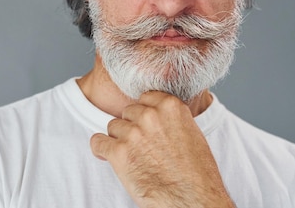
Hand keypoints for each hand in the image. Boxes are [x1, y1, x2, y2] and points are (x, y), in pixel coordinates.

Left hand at [90, 91, 235, 207]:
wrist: (193, 201)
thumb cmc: (196, 174)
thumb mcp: (192, 133)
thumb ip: (171, 119)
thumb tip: (158, 117)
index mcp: (170, 106)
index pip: (145, 98)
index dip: (145, 114)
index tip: (147, 126)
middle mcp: (150, 115)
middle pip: (128, 112)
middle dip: (133, 128)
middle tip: (143, 147)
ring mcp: (133, 133)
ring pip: (113, 127)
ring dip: (120, 141)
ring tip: (134, 158)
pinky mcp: (118, 153)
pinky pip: (98, 142)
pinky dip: (101, 150)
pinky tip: (109, 158)